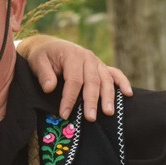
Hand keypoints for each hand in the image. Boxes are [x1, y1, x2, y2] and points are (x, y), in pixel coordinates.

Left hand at [17, 34, 132, 121]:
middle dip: (91, 101)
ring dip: (108, 97)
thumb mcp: (37, 62)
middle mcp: (87, 58)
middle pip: (92, 82)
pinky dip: (122, 82)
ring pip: (105, 80)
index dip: (70, 98)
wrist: (49, 46)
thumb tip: (49, 88)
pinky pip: (115, 73)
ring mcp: (96, 62)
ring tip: (109, 113)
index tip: (64, 114)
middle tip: (90, 118)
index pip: (74, 80)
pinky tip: (128, 94)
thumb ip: (43, 74)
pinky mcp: (100, 67)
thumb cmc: (42, 56)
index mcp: (72, 56)